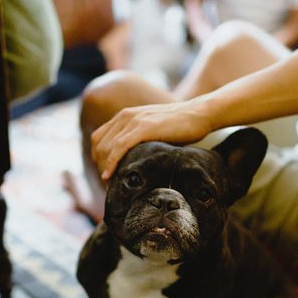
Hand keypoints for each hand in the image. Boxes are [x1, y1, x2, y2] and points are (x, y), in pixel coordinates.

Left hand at [91, 99, 214, 179]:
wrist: (200, 114)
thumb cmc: (181, 126)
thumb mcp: (153, 130)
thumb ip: (140, 139)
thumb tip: (134, 159)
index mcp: (126, 115)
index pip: (99, 138)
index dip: (98, 157)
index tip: (105, 173)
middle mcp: (126, 116)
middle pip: (99, 144)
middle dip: (99, 165)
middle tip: (107, 182)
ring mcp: (134, 120)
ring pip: (107, 147)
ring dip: (104, 167)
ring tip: (110, 183)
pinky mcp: (144, 127)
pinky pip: (119, 147)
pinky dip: (111, 163)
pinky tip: (110, 176)